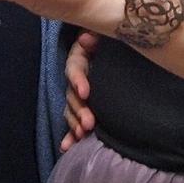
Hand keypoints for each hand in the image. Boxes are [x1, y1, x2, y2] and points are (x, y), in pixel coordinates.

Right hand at [61, 30, 100, 151]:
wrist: (117, 52)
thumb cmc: (110, 41)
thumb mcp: (104, 35)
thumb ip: (97, 36)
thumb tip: (87, 38)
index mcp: (80, 58)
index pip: (74, 69)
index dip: (78, 80)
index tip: (85, 93)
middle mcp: (76, 78)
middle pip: (72, 94)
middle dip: (79, 110)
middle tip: (89, 123)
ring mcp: (78, 94)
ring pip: (71, 110)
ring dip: (75, 124)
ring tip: (82, 135)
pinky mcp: (84, 107)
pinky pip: (74, 122)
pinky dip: (70, 135)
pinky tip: (67, 147)